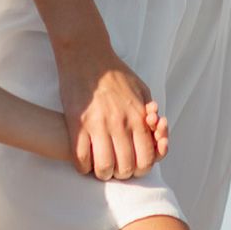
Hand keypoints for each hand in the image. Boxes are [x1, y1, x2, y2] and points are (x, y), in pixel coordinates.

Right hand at [55, 44, 163, 180]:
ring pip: (104, 168)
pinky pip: (81, 159)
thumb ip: (149, 113)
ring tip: (101, 167)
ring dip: (103, 173)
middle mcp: (120, 124)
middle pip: (126, 168)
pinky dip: (84, 167)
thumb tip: (153, 134)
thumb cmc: (115, 73)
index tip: (133, 165)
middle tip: (117, 168)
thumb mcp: (141, 89)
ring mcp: (97, 125)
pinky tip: (85, 161)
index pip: (146, 159)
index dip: (141, 169)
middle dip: (122, 174)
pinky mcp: (76, 125)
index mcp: (137, 116)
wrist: (87, 55)